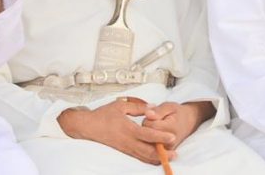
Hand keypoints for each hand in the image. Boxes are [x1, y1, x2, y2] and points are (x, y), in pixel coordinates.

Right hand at [57, 99, 176, 164]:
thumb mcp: (121, 106)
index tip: (173, 137)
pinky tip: (156, 157)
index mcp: (129, 129)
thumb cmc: (103, 115)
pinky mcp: (124, 151)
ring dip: (158, 158)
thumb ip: (138, 107)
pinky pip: (139, 157)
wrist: (88, 127)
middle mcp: (128, 141)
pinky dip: (149, 158)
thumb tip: (153, 108)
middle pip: (149, 152)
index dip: (161, 137)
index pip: (148, 135)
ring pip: (145, 157)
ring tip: (169, 156)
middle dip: (163, 154)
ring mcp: (126, 148)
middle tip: (175, 153)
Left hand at [142, 101, 215, 149]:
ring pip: (147, 141)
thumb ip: (158, 110)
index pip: (151, 125)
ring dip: (148, 133)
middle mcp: (169, 143)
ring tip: (158, 127)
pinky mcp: (163, 154)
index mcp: (171, 129)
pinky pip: (149, 147)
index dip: (149, 118)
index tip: (155, 114)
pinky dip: (149, 139)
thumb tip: (147, 114)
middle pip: (147, 134)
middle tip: (157, 121)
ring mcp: (166, 150)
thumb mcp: (169, 107)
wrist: (188, 123)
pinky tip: (156, 134)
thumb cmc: (177, 113)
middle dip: (148, 126)